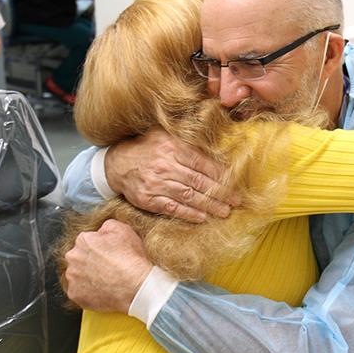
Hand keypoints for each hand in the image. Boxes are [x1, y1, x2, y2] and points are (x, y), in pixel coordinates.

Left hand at [64, 219, 151, 312]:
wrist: (134, 286)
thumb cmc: (130, 260)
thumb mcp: (124, 230)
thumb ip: (107, 226)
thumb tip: (101, 231)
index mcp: (83, 240)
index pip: (87, 241)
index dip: (100, 247)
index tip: (108, 253)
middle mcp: (73, 257)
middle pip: (80, 258)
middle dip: (91, 261)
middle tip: (107, 267)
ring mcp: (72, 277)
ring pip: (78, 275)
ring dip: (88, 276)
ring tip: (106, 279)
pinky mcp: (75, 294)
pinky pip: (79, 291)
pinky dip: (88, 291)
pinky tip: (102, 289)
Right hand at [105, 126, 239, 222]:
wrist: (117, 163)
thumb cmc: (148, 148)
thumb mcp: (165, 135)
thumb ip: (188, 140)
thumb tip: (217, 145)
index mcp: (172, 146)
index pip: (202, 162)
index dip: (221, 175)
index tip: (235, 184)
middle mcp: (164, 164)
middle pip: (198, 181)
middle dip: (220, 193)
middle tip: (236, 201)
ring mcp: (156, 183)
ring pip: (188, 196)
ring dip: (209, 205)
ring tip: (224, 212)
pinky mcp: (148, 199)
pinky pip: (172, 207)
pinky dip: (188, 213)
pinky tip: (202, 217)